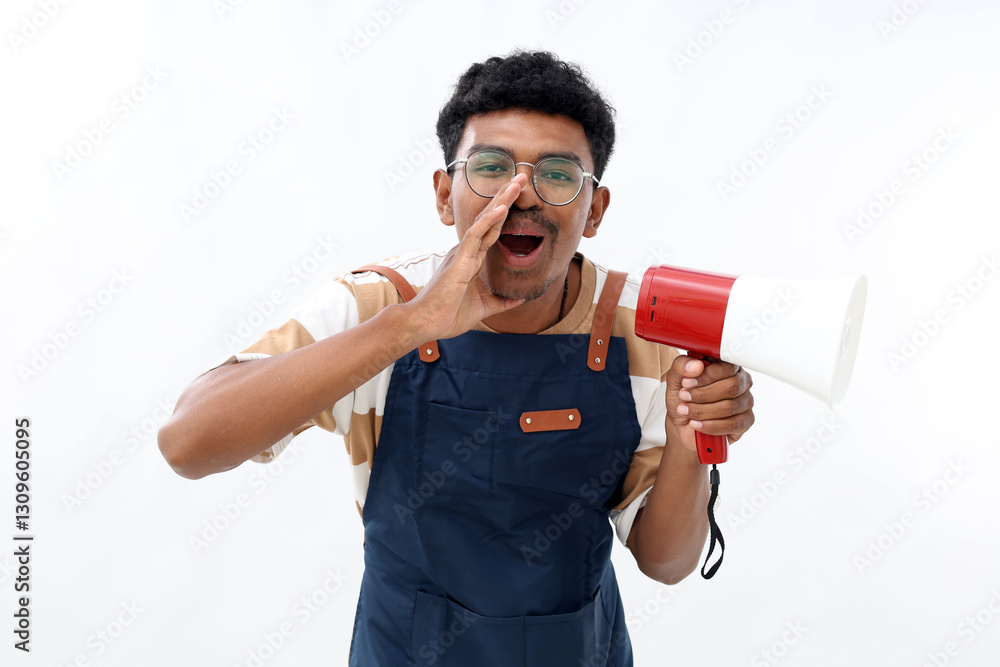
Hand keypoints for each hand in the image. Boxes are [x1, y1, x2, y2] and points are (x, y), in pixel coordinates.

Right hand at [406, 173, 528, 339]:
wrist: (425, 324)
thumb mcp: (483, 308)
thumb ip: (502, 302)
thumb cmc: (448, 315)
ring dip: (502, 200)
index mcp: (471, 259)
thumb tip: (521, 298)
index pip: (491, 230)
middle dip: (506, 197)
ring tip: (517, 182)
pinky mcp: (459, 260)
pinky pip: (476, 235)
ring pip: (484, 220)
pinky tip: (502, 207)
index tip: (519, 196)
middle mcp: (466, 251)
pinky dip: (489, 220)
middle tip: (522, 178)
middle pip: (489, 218)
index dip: (505, 212)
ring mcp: (462, 253)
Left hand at [664, 356, 754, 451]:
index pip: (727, 367)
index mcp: (727, 366)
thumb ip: (681, 366)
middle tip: (684, 397)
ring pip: (729, 407)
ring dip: (702, 411)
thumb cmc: (683, 399)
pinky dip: (710, 426)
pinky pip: (732, 424)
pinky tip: (696, 424)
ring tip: (685, 411)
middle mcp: (741, 382)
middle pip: (731, 387)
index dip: (706, 376)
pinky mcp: (746, 421)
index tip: (686, 383)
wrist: (682, 424)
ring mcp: (746, 402)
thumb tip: (696, 365)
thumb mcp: (675, 380)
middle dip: (703, 394)